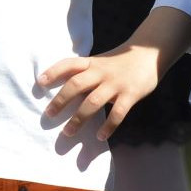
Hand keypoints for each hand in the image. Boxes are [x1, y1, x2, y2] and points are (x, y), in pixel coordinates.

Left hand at [38, 43, 165, 141]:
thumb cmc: (120, 62)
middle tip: (49, 114)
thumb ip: (85, 73)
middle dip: (61, 100)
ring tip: (68, 132)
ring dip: (79, 118)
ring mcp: (116, 83)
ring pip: (93, 101)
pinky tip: (100, 136)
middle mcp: (101, 72)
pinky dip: (108, 126)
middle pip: (77, 84)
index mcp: (92, 62)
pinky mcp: (131, 94)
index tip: (40, 83)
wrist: (150, 54)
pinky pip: (118, 113)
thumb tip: (64, 90)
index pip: (69, 64)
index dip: (54, 72)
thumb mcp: (100, 62)